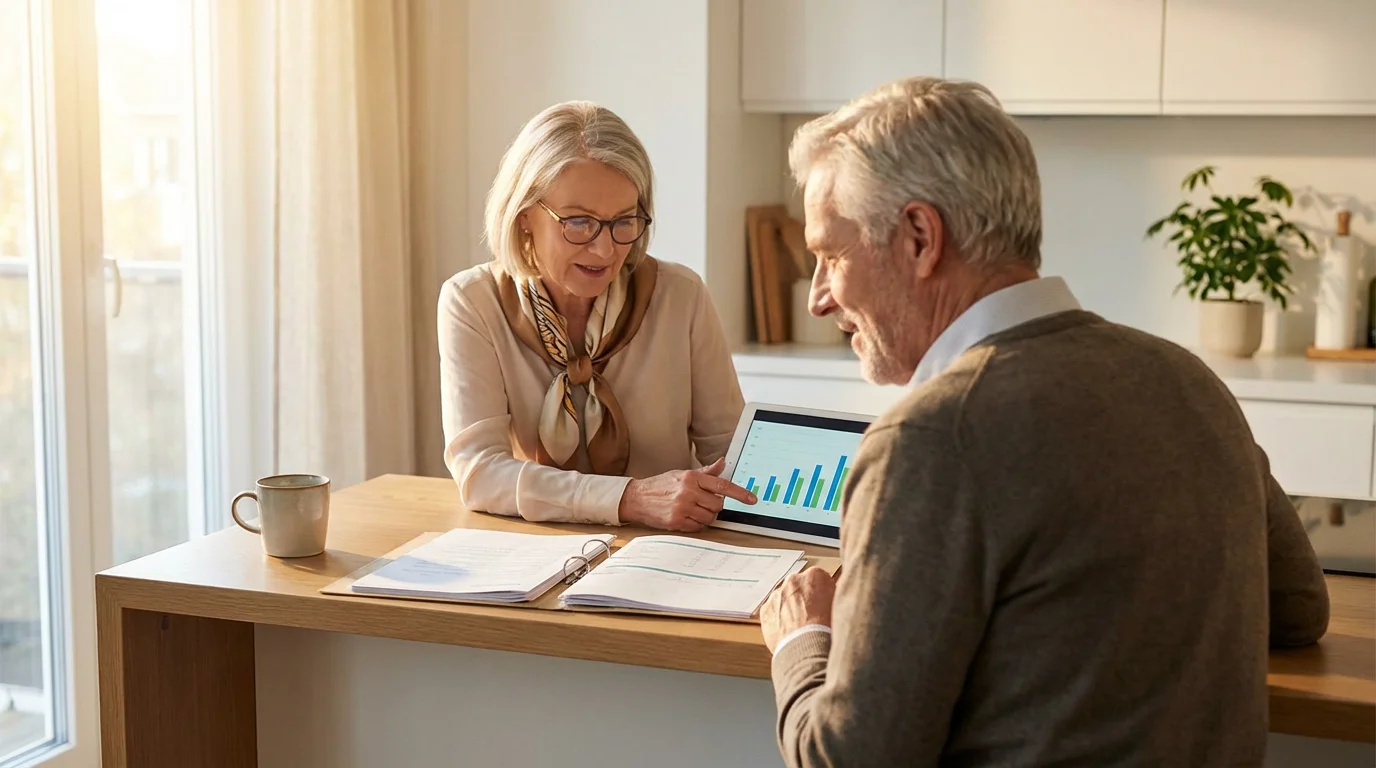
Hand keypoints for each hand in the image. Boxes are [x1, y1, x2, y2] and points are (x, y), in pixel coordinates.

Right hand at [618, 458, 756, 530]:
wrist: (637, 498)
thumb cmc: (661, 485)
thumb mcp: (683, 474)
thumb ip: (705, 472)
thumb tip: (723, 463)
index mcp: (692, 477)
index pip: (722, 486)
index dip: (740, 493)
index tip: (752, 499)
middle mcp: (688, 492)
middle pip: (718, 505)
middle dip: (714, 506)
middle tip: (702, 502)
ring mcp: (682, 507)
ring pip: (709, 517)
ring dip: (705, 516)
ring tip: (691, 509)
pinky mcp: (677, 521)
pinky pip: (698, 527)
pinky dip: (695, 524)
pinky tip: (685, 516)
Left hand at [760, 567, 836, 652]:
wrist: (807, 648)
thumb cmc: (827, 629)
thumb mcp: (840, 608)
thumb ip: (834, 596)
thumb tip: (832, 599)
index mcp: (815, 575)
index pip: (820, 579)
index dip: (823, 593)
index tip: (825, 604)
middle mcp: (793, 580)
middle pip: (800, 586)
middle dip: (805, 598)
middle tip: (812, 617)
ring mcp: (777, 594)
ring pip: (784, 598)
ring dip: (791, 608)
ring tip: (801, 627)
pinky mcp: (766, 610)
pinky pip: (773, 612)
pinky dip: (779, 619)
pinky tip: (789, 632)